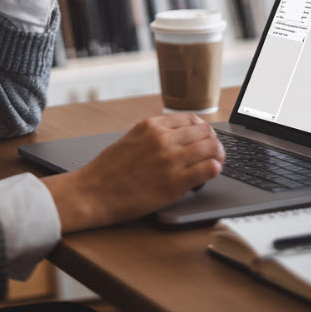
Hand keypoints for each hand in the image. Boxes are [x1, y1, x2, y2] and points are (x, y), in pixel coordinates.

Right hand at [42, 114, 224, 232]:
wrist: (93, 192)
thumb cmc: (108, 169)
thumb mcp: (130, 138)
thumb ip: (153, 135)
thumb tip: (177, 137)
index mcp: (151, 125)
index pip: (191, 119)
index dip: (202, 129)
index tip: (204, 137)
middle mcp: (163, 139)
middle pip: (205, 132)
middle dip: (212, 141)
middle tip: (214, 151)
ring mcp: (170, 160)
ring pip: (211, 148)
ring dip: (217, 154)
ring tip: (216, 162)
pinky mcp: (174, 183)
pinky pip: (208, 169)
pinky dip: (214, 169)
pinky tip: (210, 173)